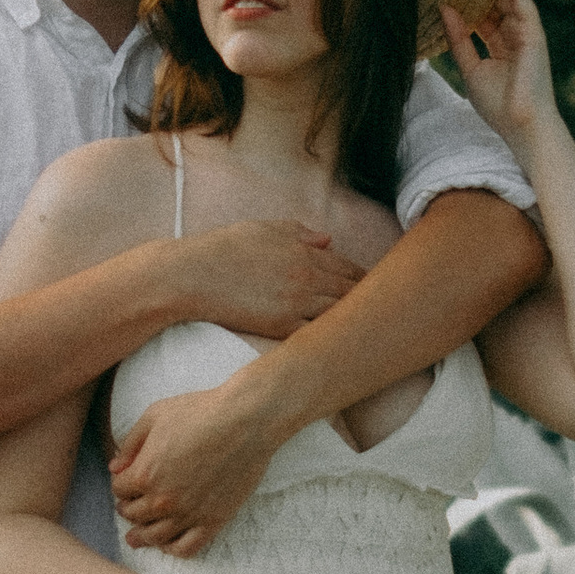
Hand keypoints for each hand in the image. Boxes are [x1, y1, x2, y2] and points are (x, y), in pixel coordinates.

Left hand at [110, 374, 280, 553]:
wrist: (246, 421)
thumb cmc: (200, 412)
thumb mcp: (154, 416)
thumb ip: (131, 443)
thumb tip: (114, 467)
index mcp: (145, 473)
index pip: (119, 489)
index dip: (119, 485)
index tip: (124, 483)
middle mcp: (163, 499)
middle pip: (134, 515)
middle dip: (127, 510)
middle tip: (127, 508)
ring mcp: (189, 513)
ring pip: (155, 537)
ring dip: (142, 536)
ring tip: (136, 536)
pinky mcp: (213, 521)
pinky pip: (187, 548)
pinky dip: (173, 550)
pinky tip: (168, 544)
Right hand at [177, 217, 365, 341]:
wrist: (192, 275)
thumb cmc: (223, 248)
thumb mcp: (263, 229)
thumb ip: (299, 233)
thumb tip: (328, 240)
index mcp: (304, 251)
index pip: (348, 267)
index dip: (365, 278)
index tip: (376, 288)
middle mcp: (307, 276)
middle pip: (351, 292)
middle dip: (368, 301)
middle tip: (383, 313)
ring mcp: (296, 303)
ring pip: (339, 315)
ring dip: (353, 321)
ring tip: (367, 332)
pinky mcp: (281, 326)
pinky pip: (317, 335)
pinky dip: (330, 338)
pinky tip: (338, 344)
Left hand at [440, 0, 558, 156]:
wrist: (521, 124)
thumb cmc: (498, 106)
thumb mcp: (470, 69)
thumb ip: (458, 39)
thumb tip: (443, 9)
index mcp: (501, 48)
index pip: (485, 18)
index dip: (469, 2)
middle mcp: (515, 38)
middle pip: (497, 6)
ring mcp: (527, 35)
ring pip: (510, 0)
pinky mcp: (535, 34)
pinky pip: (523, 3)